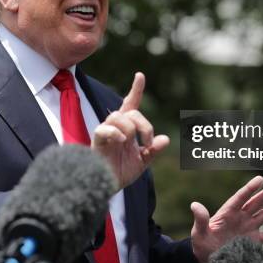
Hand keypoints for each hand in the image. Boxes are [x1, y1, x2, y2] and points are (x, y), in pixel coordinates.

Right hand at [92, 72, 169, 188]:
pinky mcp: (96, 142)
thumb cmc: (121, 172)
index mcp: (127, 128)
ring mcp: (105, 134)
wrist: (107, 187)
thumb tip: (166, 139)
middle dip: (144, 125)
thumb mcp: (142, 162)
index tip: (140, 75)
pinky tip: (122, 141)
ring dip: (130, 128)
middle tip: (148, 142)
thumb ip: (153, 150)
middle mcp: (116, 127)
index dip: (135, 90)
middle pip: (130, 112)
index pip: (130, 104)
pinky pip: (102, 130)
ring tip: (132, 143)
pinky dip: (114, 133)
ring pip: (116, 116)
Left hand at [190, 176, 262, 262]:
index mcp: (228, 213)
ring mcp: (247, 228)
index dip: (250, 189)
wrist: (207, 257)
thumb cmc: (201, 243)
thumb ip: (200, 219)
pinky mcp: (252, 241)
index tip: (260, 179)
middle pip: (256, 202)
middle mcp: (240, 217)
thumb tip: (194, 204)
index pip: (240, 198)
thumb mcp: (199, 232)